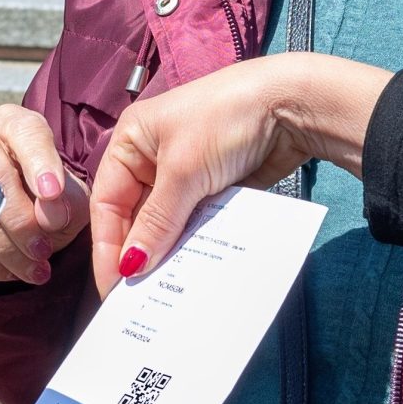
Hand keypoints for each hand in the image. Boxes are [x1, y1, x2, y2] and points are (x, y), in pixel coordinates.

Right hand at [0, 103, 90, 284]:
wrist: (21, 202)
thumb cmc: (50, 190)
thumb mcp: (71, 190)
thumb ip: (70, 200)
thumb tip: (50, 219)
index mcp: (14, 124)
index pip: (26, 133)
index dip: (40, 164)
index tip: (52, 194)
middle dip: (21, 220)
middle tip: (44, 248)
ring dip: (9, 249)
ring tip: (36, 268)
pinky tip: (15, 270)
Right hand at [89, 55, 390, 285]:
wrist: (295, 104)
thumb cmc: (227, 119)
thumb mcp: (184, 171)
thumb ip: (156, 222)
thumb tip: (130, 268)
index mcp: (131, 141)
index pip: (108, 202)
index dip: (107, 246)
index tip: (113, 287)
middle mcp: (152, 157)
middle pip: (134, 216)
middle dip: (137, 253)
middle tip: (139, 299)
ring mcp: (185, 173)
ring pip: (167, 223)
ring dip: (168, 253)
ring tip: (166, 293)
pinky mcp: (215, 187)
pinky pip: (196, 223)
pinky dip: (195, 244)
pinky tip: (196, 271)